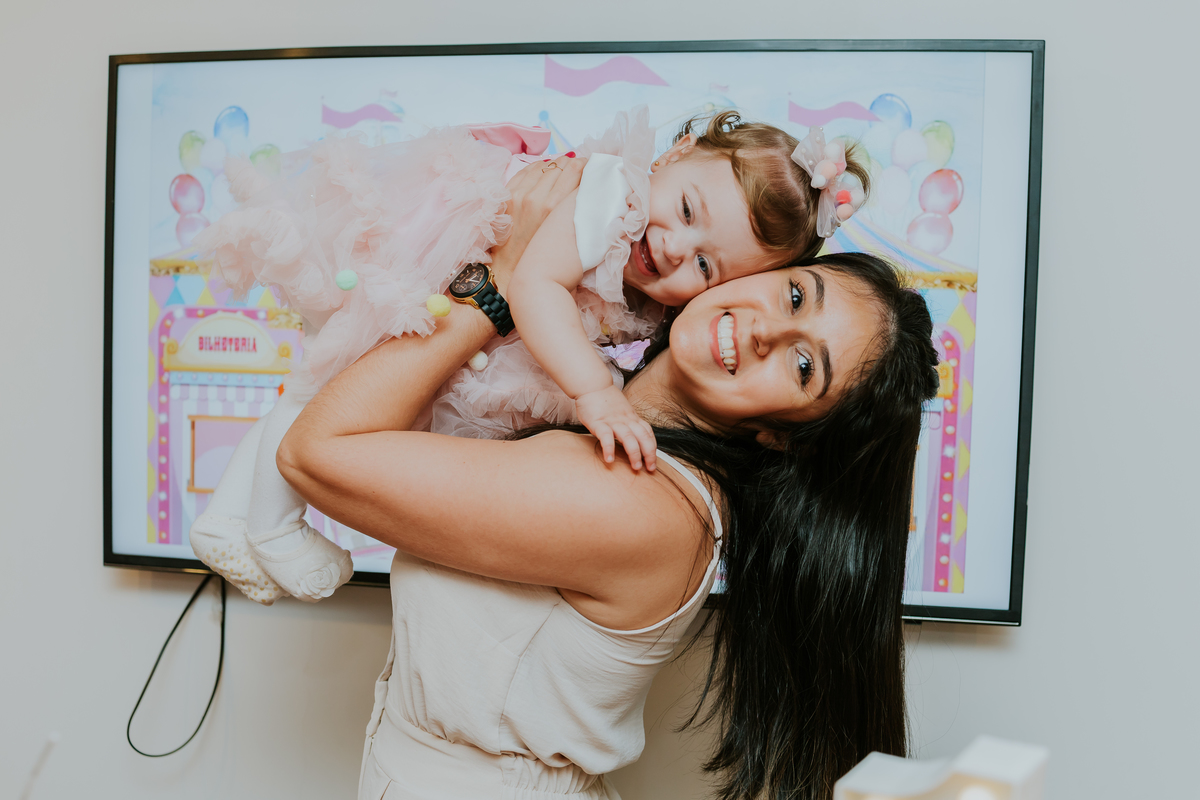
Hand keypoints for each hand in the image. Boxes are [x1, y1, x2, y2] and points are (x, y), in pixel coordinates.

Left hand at [491, 154, 584, 293]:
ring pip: (544, 164)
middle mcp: (536, 197)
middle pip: (561, 164)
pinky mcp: (507, 194)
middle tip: (580, 167)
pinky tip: (546, 172)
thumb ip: (577, 210)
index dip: (587, 165)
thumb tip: (588, 188)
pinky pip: (527, 170)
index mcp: (555, 208)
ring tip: (564, 169)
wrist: (509, 270)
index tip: (592, 167)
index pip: (576, 170)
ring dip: (557, 164)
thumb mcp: (566, 236)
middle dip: (573, 163)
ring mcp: (519, 194)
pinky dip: (539, 168)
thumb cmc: (544, 258)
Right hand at [575, 385, 656, 471]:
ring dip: (634, 453)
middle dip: (649, 454)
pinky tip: (609, 460)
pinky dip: (609, 448)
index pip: (648, 433)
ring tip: (635, 467)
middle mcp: (626, 420)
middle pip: (643, 437)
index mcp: (632, 418)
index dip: (653, 448)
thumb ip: (629, 423)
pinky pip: (606, 436)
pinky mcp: (598, 422)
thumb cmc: (606, 400)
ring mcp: (613, 421)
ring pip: (628, 438)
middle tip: (650, 469)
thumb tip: (634, 438)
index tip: (653, 462)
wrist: (592, 385)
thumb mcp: (623, 411)